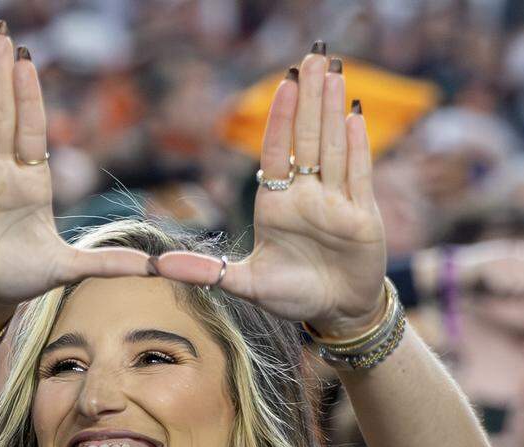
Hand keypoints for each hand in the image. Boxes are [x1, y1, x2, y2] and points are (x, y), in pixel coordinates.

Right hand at [0, 25, 147, 323]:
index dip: (30, 96)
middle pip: (2, 115)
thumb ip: (106, 262)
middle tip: (2, 36)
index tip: (30, 62)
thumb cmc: (22, 278)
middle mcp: (1, 172)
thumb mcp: (67, 269)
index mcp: (32, 181)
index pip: (31, 129)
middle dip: (2, 76)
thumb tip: (150, 268)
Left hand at [153, 47, 386, 336]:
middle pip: (308, 138)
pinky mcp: (362, 216)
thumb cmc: (292, 294)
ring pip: (334, 147)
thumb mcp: (246, 284)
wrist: (335, 312)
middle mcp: (307, 196)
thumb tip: (161, 267)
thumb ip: (207, 272)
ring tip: (334, 71)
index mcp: (277, 204)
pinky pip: (359, 174)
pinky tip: (355, 114)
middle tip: (314, 56)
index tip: (283, 84)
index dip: (280, 119)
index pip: (277, 152)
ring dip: (333, 109)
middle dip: (310, 98)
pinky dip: (359, 145)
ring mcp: (336, 202)